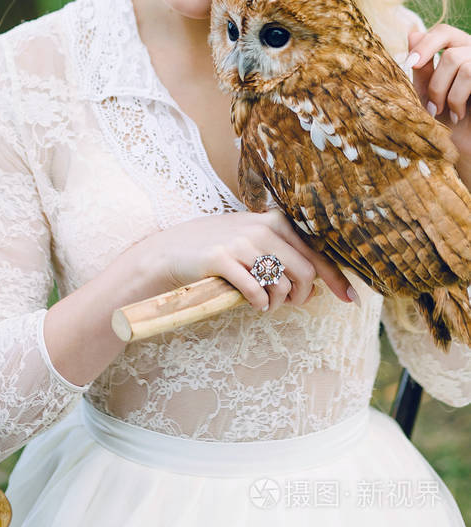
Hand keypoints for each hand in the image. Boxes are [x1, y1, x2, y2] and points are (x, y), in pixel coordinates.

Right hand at [137, 209, 354, 313]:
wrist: (173, 250)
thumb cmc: (219, 250)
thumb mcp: (254, 244)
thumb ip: (285, 258)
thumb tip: (318, 287)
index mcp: (275, 221)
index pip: (316, 254)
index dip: (337, 279)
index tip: (352, 299)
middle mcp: (262, 227)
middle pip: (304, 273)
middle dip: (300, 297)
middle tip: (287, 305)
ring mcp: (241, 242)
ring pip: (281, 285)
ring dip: (277, 303)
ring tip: (265, 304)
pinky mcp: (221, 258)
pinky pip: (255, 291)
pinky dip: (259, 304)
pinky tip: (254, 304)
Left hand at [408, 25, 470, 158]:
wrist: (465, 143)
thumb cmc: (448, 119)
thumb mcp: (428, 91)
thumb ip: (423, 66)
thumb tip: (413, 33)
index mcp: (461, 50)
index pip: (443, 31)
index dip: (425, 44)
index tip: (409, 64)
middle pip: (449, 49)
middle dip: (434, 81)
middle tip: (431, 107)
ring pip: (458, 60)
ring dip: (444, 91)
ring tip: (446, 112)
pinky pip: (470, 74)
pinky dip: (458, 97)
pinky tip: (459, 114)